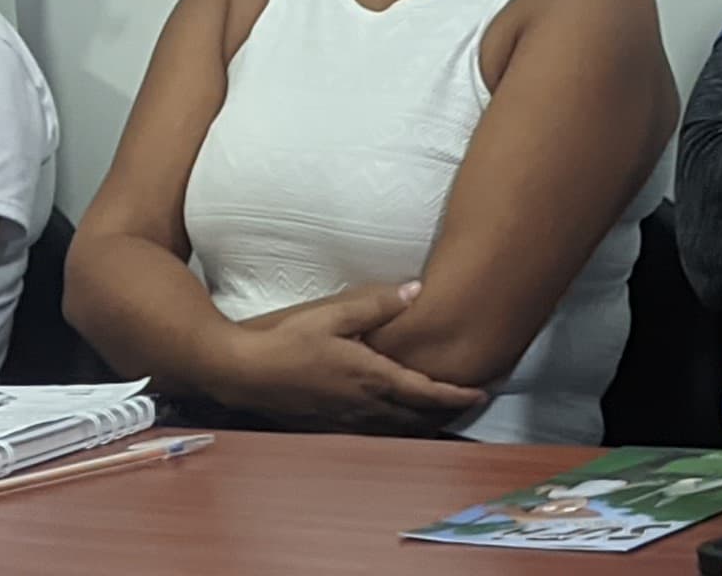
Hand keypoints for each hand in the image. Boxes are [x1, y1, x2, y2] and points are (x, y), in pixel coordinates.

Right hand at [215, 282, 486, 434]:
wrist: (241, 372)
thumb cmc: (286, 341)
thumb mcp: (334, 314)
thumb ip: (377, 305)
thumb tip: (416, 291)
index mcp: (370, 377)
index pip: (424, 390)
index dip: (455, 394)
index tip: (480, 392)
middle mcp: (363, 404)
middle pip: (415, 416)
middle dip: (444, 412)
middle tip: (469, 402)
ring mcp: (344, 418)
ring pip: (395, 428)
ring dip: (420, 422)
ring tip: (439, 414)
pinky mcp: (326, 424)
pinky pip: (371, 431)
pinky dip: (393, 428)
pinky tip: (393, 420)